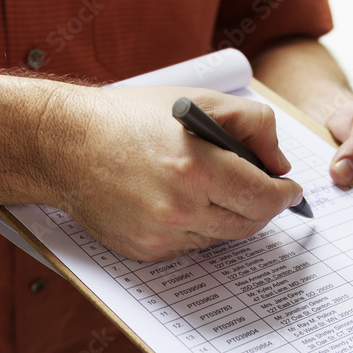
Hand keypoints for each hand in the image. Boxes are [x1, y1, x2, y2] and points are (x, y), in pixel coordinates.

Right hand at [50, 86, 303, 260]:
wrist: (64, 145)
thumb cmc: (130, 118)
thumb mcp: (199, 101)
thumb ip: (253, 125)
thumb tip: (279, 163)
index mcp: (196, 168)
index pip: (263, 197)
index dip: (284, 195)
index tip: (289, 188)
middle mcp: (178, 209)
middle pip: (249, 225)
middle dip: (263, 207)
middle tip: (262, 189)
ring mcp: (160, 235)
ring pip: (222, 238)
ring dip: (230, 217)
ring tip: (217, 189)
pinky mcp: (145, 251)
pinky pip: (191, 247)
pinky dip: (199, 228)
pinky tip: (184, 202)